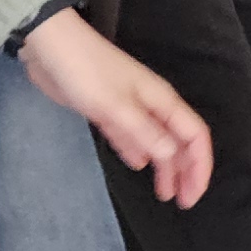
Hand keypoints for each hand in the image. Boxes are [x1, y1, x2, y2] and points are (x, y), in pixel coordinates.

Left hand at [17, 8, 214, 206]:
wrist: (50, 47)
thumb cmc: (86, 72)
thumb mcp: (116, 106)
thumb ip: (144, 132)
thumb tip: (171, 156)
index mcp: (161, 101)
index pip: (194, 136)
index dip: (199, 166)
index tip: (192, 195)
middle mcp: (152, 106)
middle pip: (179, 142)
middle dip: (186, 172)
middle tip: (182, 203)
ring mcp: (129, 109)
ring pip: (157, 142)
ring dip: (164, 167)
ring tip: (164, 194)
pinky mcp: (107, 112)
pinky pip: (131, 138)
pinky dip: (138, 154)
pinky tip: (138, 167)